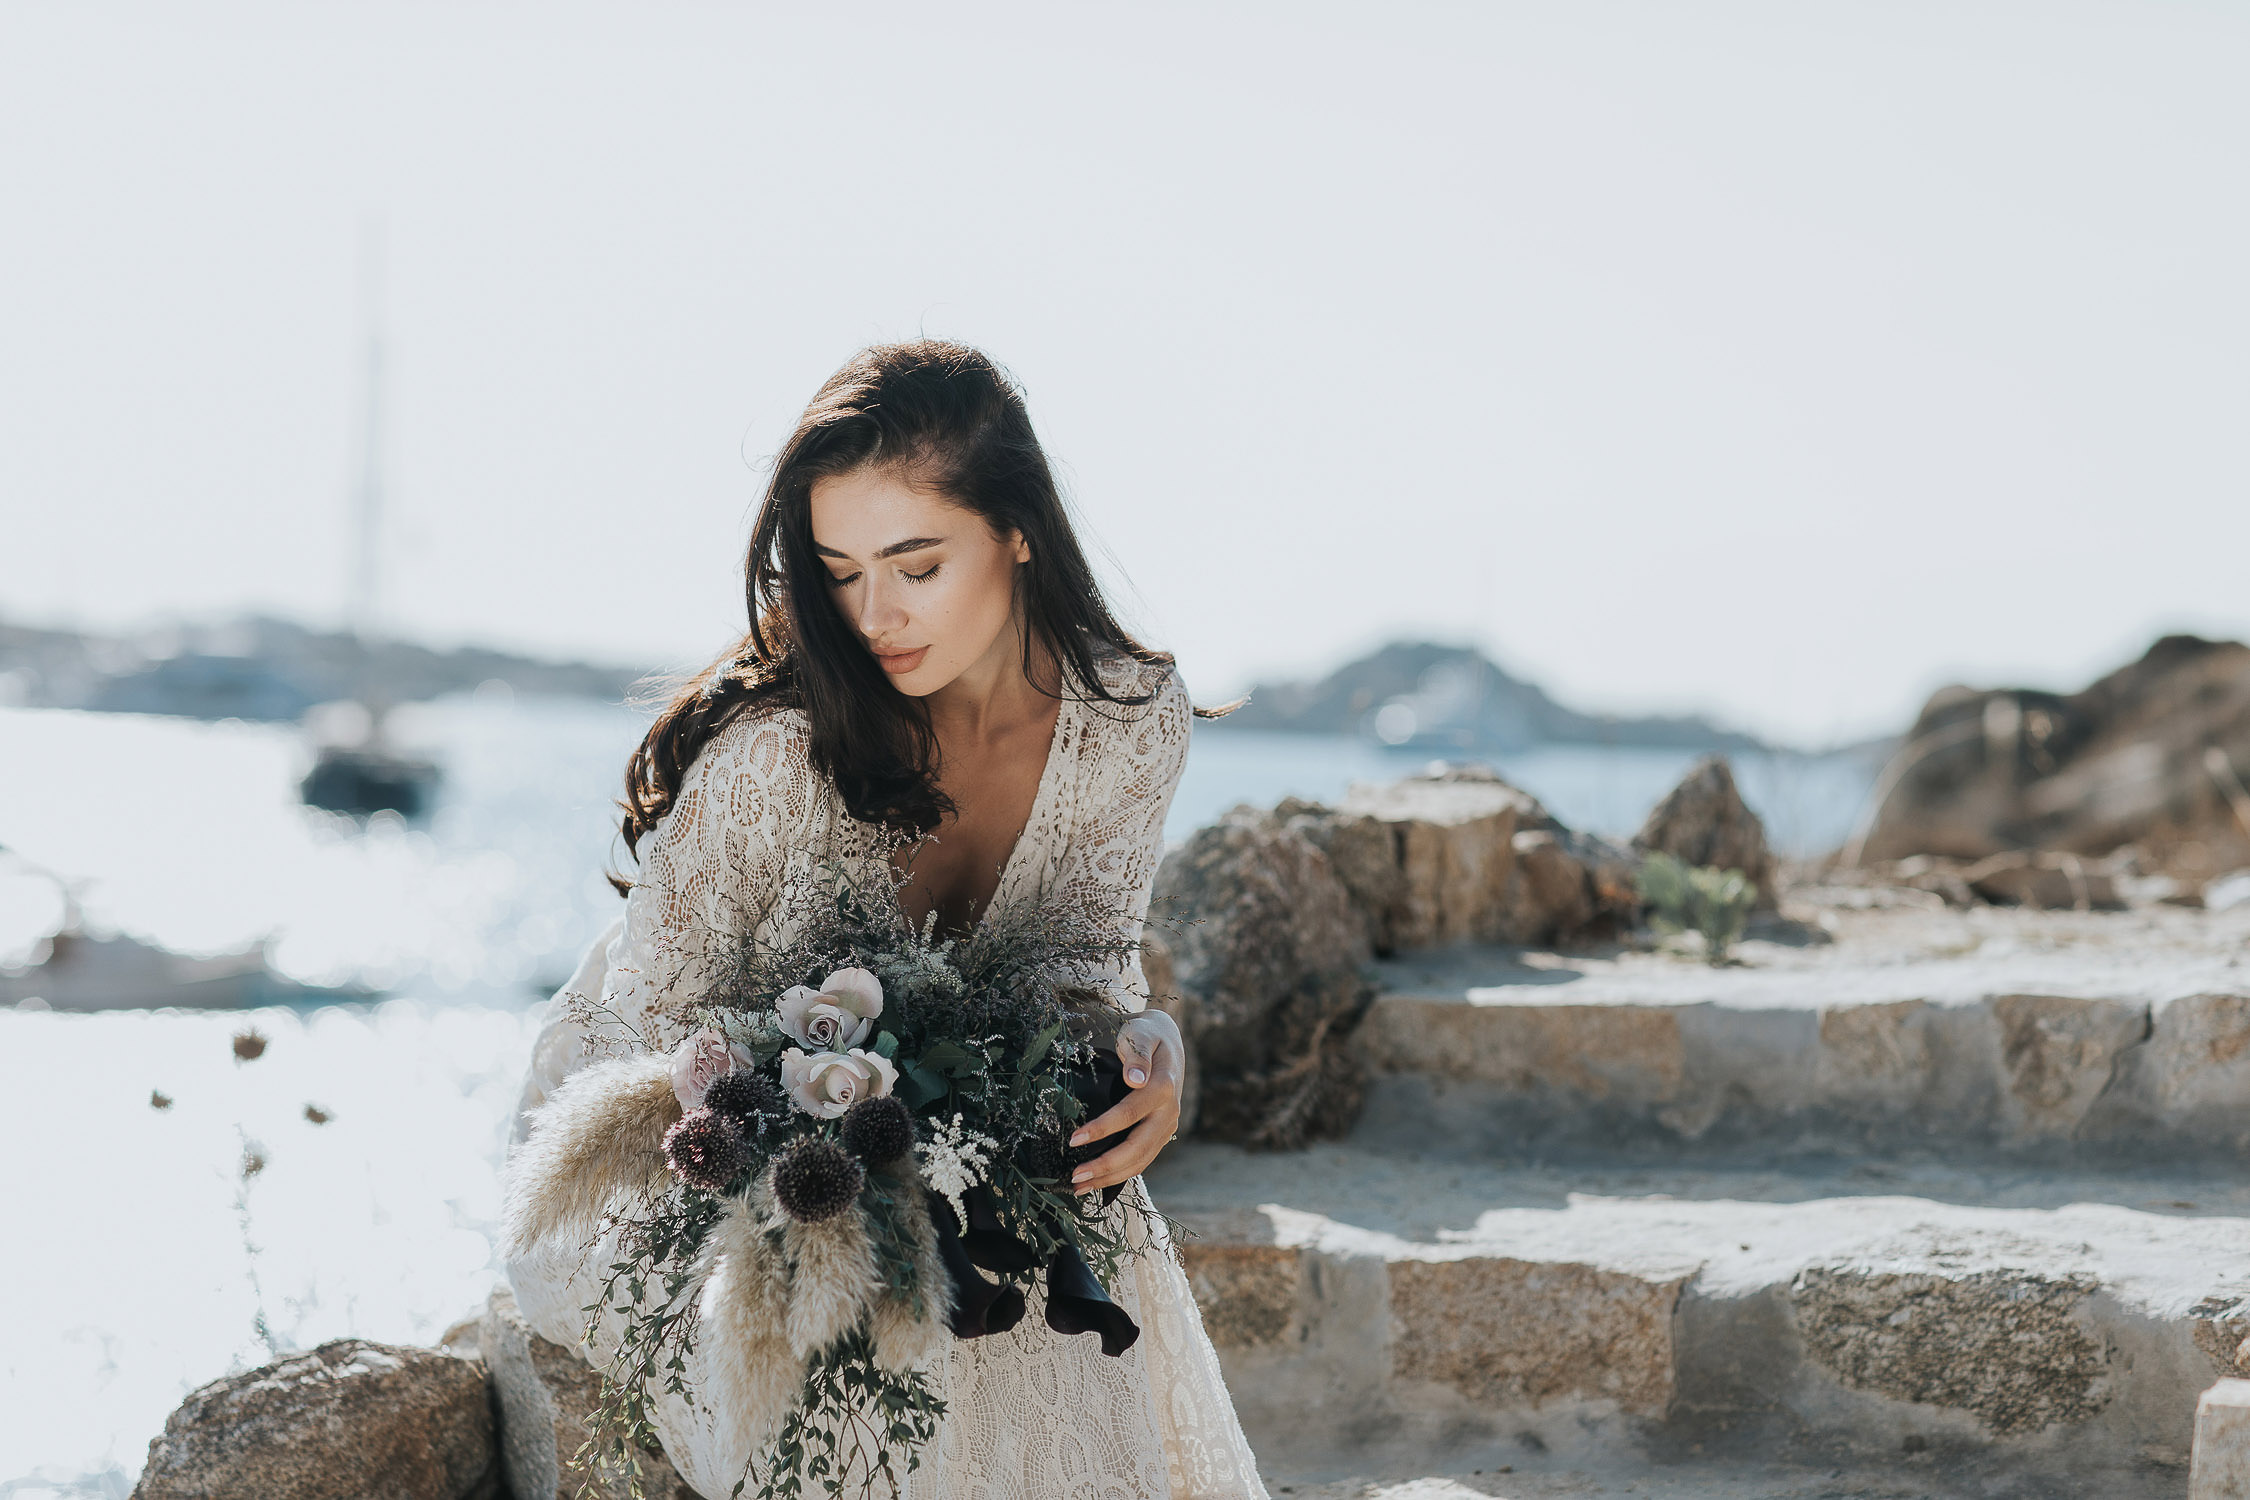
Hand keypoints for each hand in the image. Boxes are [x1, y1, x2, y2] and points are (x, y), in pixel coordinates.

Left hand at [1068, 1008, 1182, 1194]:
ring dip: (1110, 1176)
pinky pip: (1142, 1159)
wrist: (1166, 1040)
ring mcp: (1167, 1125)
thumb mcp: (1141, 1034)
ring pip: (1141, 1160)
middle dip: (1106, 1165)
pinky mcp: (1160, 1134)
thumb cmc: (1145, 1035)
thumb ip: (1137, 1053)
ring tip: (1079, 1186)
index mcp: (1163, 1086)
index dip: (1102, 1128)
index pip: (1130, 1113)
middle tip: (1075, 1175)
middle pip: (1138, 1147)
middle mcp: (1168, 1111)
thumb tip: (1135, 1078)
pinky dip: (1120, 1173)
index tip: (1074, 1139)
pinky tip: (1097, 1180)